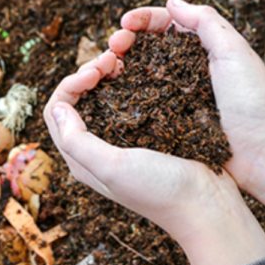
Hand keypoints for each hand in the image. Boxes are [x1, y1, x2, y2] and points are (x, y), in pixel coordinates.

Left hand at [43, 51, 264, 264]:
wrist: (208, 206)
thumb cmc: (160, 191)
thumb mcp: (113, 167)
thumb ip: (78, 141)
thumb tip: (57, 108)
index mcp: (82, 159)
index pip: (57, 111)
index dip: (70, 83)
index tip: (95, 72)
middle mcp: (98, 149)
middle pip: (78, 100)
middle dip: (88, 73)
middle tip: (111, 58)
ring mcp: (123, 140)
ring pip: (103, 97)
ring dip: (107, 75)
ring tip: (123, 60)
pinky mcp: (148, 133)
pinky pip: (130, 100)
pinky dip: (130, 82)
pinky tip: (142, 71)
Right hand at [111, 0, 264, 239]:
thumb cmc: (255, 101)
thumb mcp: (234, 51)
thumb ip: (205, 22)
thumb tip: (172, 1)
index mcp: (204, 48)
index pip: (166, 24)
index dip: (142, 20)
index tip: (124, 23)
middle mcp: (187, 70)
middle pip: (147, 47)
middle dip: (125, 40)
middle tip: (112, 46)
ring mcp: (177, 97)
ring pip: (140, 74)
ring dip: (120, 66)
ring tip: (106, 68)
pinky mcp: (171, 122)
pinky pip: (143, 104)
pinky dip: (125, 95)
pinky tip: (113, 93)